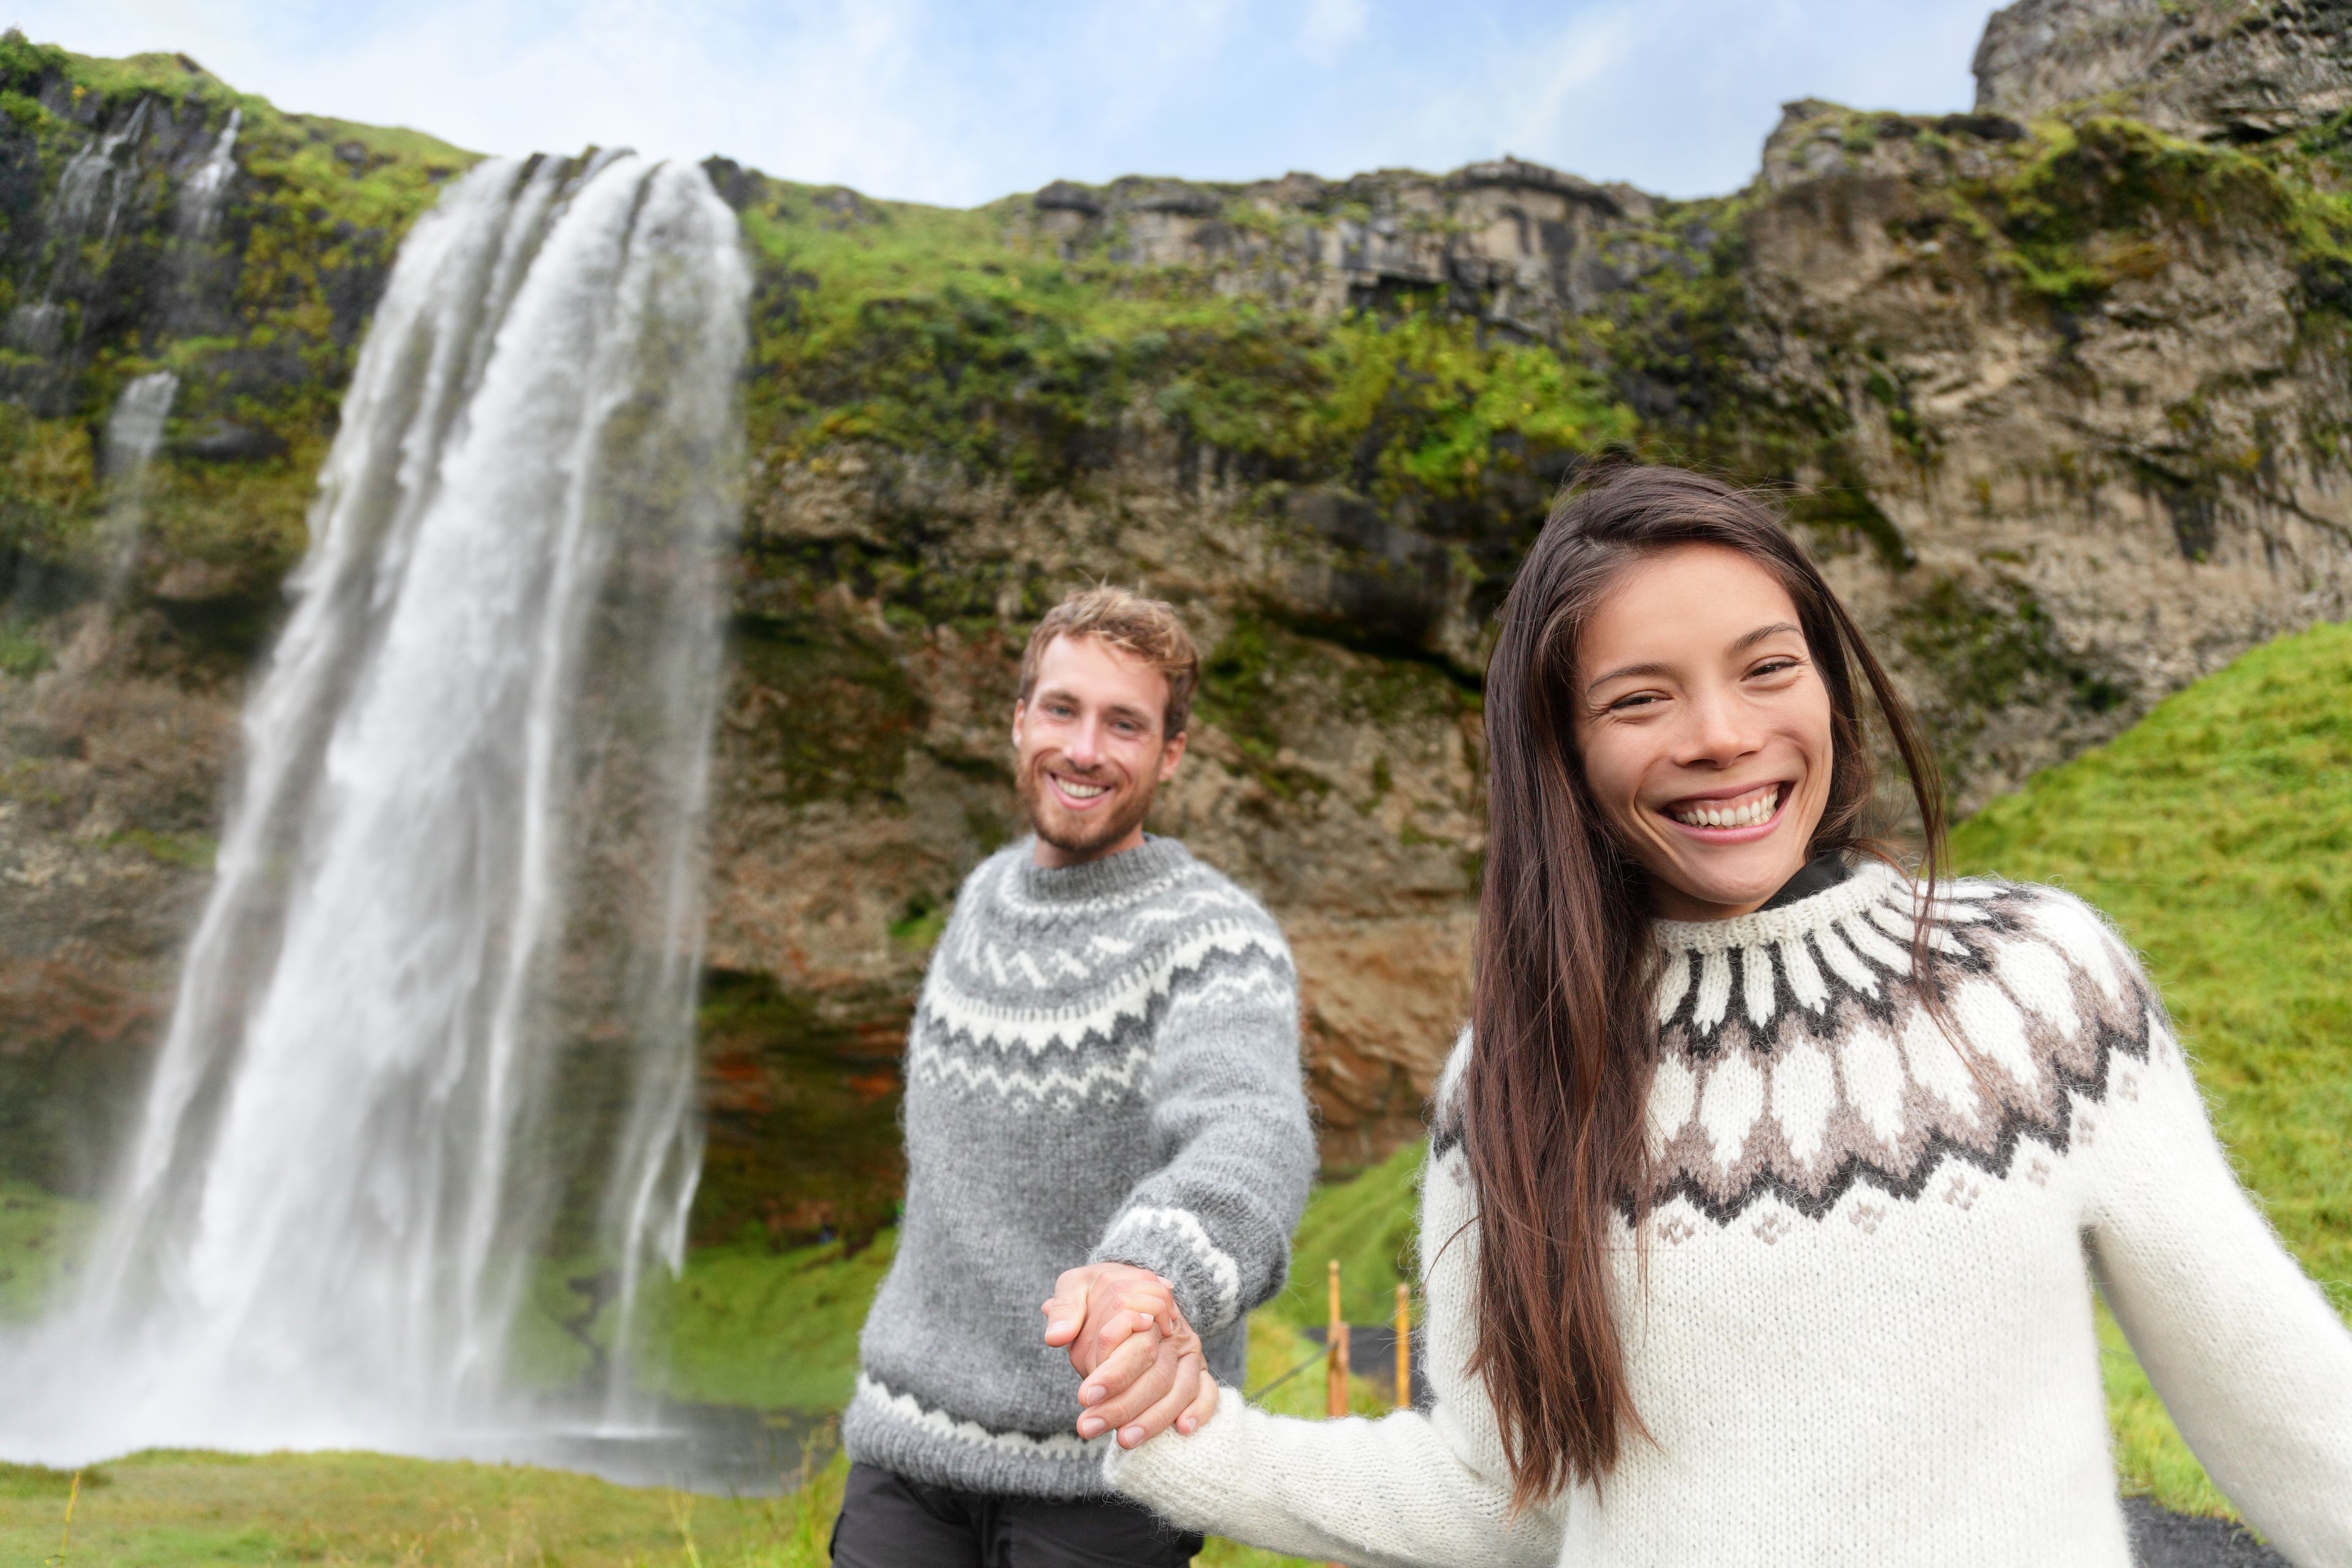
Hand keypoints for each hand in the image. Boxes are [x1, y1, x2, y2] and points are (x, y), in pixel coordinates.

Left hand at [1041, 1263, 1214, 1445]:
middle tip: (1089, 1427)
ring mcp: (1187, 1351)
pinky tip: (1182, 1430)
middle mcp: (1171, 1332)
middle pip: (1157, 1373)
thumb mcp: (1077, 1285)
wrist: (1127, 1286)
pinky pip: (1208, 1391)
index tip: (1085, 1396)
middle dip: (1124, 1405)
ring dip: (1154, 1418)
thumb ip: (1067, 1307)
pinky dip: (1200, 1410)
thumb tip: (1055, 1336)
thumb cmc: (1097, 1290)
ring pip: (1181, 1388)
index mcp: (1147, 1308)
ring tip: (1124, 1440)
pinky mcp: (1197, 1369)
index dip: (1113, 1374)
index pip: (1138, 1345)